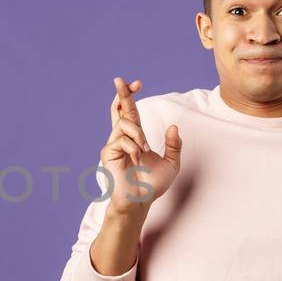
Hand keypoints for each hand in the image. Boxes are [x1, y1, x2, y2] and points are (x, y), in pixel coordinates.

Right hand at [100, 76, 182, 214]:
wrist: (141, 201)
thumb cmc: (153, 185)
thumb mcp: (171, 163)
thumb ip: (173, 145)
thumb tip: (174, 127)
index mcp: (135, 138)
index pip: (130, 112)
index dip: (131, 96)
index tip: (137, 84)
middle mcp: (122, 138)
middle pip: (119, 110)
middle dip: (121, 93)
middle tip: (119, 79)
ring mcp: (113, 145)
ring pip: (125, 125)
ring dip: (138, 135)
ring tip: (144, 152)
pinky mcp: (108, 153)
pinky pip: (122, 140)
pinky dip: (133, 149)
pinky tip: (136, 161)